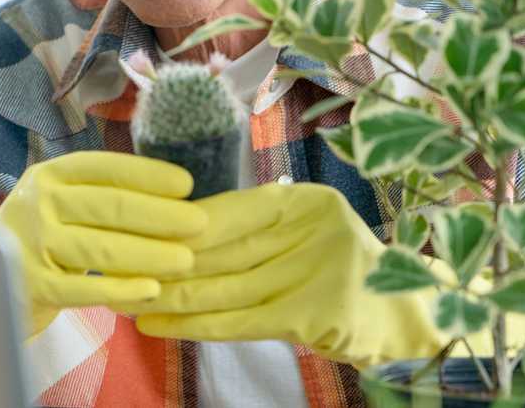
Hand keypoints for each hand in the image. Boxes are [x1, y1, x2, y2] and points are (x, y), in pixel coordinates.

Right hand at [0, 151, 206, 336]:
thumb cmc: (40, 238)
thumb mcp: (60, 202)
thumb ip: (99, 194)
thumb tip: (171, 192)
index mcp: (49, 175)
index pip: (104, 168)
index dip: (147, 174)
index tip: (187, 184)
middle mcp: (38, 203)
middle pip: (109, 207)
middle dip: (161, 215)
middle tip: (200, 224)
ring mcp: (32, 245)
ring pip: (101, 249)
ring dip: (149, 254)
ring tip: (186, 260)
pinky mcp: (33, 285)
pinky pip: (85, 289)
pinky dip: (121, 289)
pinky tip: (151, 290)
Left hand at [120, 183, 524, 365]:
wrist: (409, 314)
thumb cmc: (342, 271)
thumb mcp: (302, 236)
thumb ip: (256, 230)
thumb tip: (179, 229)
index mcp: (306, 201)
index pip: (230, 210)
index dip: (179, 223)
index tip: (134, 230)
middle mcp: (313, 227)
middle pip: (222, 247)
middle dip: (166, 258)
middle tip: (115, 264)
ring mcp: (318, 270)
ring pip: (225, 284)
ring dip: (171, 294)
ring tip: (125, 296)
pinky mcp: (316, 314)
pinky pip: (242, 320)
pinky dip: (197, 324)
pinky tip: (158, 324)